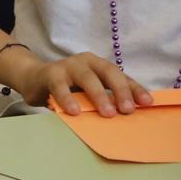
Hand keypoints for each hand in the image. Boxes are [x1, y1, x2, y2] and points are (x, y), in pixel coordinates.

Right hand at [14, 52, 153, 116]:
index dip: (135, 89)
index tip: (148, 104)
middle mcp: (87, 62)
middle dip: (120, 91)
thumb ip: (103, 99)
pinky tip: (75, 112)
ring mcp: (69, 66)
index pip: (122, 77)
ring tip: (107, 113)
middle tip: (128, 110)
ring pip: (88, 78)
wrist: (32, 80)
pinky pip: (60, 87)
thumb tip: (127, 117)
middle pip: (109, 72)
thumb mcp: (88, 92)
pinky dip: (68, 99)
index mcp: (100, 66)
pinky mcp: (51, 73)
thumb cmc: (66, 89)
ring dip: (99, 96)